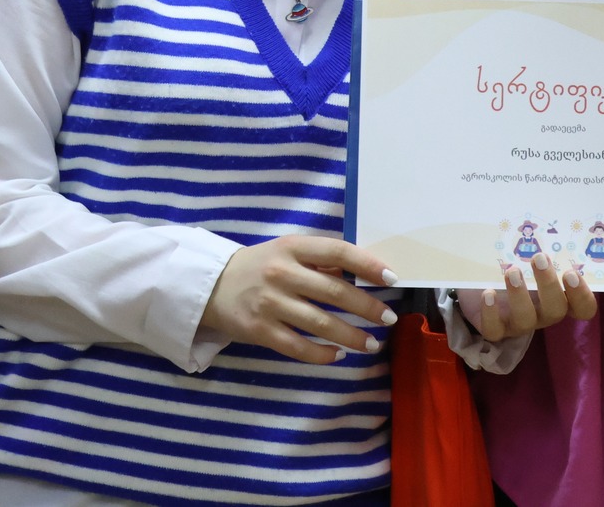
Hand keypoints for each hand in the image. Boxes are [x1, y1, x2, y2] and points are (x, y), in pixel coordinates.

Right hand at [202, 236, 399, 364]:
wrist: (212, 285)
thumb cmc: (262, 266)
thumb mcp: (289, 251)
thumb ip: (322, 261)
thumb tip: (365, 273)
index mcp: (293, 247)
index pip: (338, 252)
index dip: (368, 264)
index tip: (392, 278)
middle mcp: (282, 274)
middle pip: (334, 292)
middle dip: (367, 307)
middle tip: (389, 319)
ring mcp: (270, 304)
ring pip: (320, 323)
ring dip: (351, 336)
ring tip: (372, 343)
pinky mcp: (260, 331)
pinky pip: (298, 347)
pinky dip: (321, 354)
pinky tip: (338, 355)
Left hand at [455, 250, 597, 341]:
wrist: (483, 280)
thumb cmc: (517, 262)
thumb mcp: (532, 254)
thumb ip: (543, 245)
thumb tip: (549, 214)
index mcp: (560, 297)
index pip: (583, 308)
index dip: (582, 295)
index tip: (571, 272)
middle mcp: (544, 313)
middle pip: (556, 310)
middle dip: (548, 284)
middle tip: (539, 258)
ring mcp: (520, 323)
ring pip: (526, 320)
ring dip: (519, 295)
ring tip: (511, 271)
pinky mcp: (496, 329)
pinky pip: (495, 330)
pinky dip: (491, 313)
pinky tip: (489, 293)